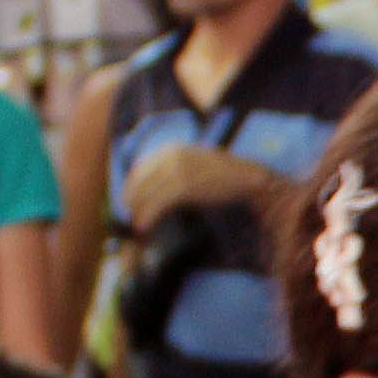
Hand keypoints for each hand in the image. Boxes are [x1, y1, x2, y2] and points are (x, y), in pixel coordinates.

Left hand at [121, 144, 283, 228]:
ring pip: (144, 194)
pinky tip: (145, 226)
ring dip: (137, 213)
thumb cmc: (223, 177)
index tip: (129, 204)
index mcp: (172, 149)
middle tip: (130, 220)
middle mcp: (171, 155)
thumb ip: (173, 172)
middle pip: (138, 181)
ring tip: (138, 228)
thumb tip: (152, 190)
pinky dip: (148, 217)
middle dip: (131, 203)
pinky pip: (157, 203)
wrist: (248, 179)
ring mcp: (177, 169)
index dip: (130, 188)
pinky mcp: (184, 185)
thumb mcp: (194, 165)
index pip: (139, 168)